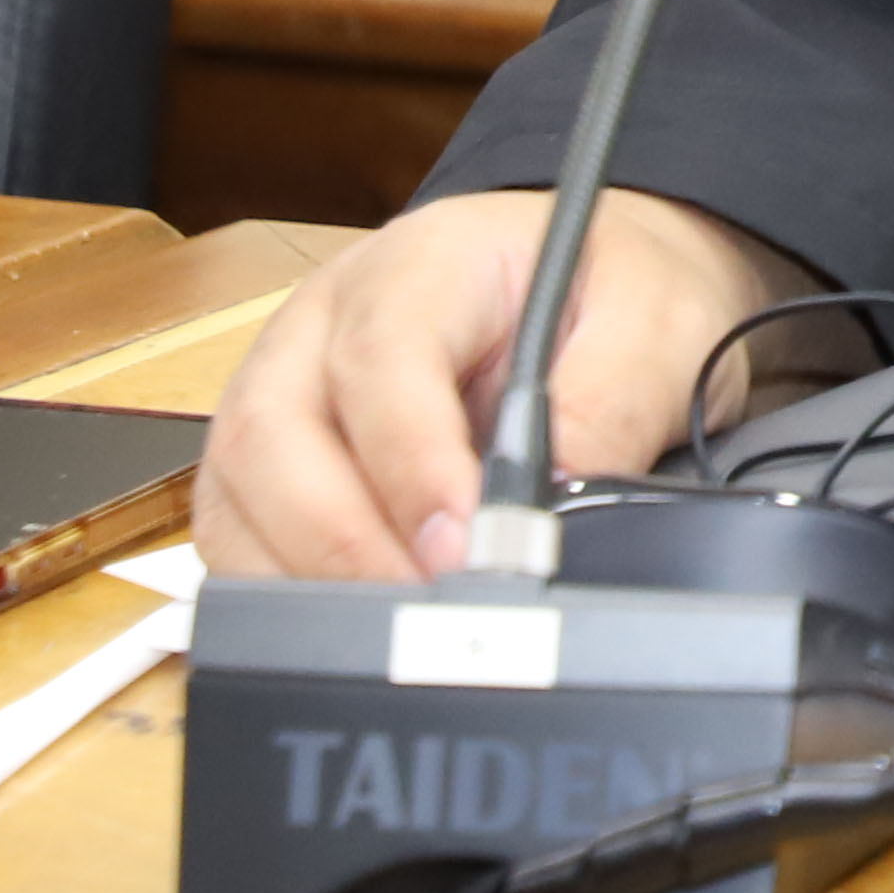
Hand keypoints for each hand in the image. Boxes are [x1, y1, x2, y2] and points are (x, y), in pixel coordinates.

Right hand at [199, 188, 820, 578]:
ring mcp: (280, 392)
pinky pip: (238, 537)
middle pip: (269, 435)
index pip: (379, 359)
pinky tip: (358, 620)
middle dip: (341, 541)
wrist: (596, 278)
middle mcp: (322, 325)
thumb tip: (550, 505)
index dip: (410, 462)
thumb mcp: (655, 322)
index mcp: (420, 266)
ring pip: (237, 495)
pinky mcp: (269, 462)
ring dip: (306, 576)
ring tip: (404, 627)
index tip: (464, 541)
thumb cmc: (612, 291)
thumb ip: (609, 405)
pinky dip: (284, 589)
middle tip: (430, 607)